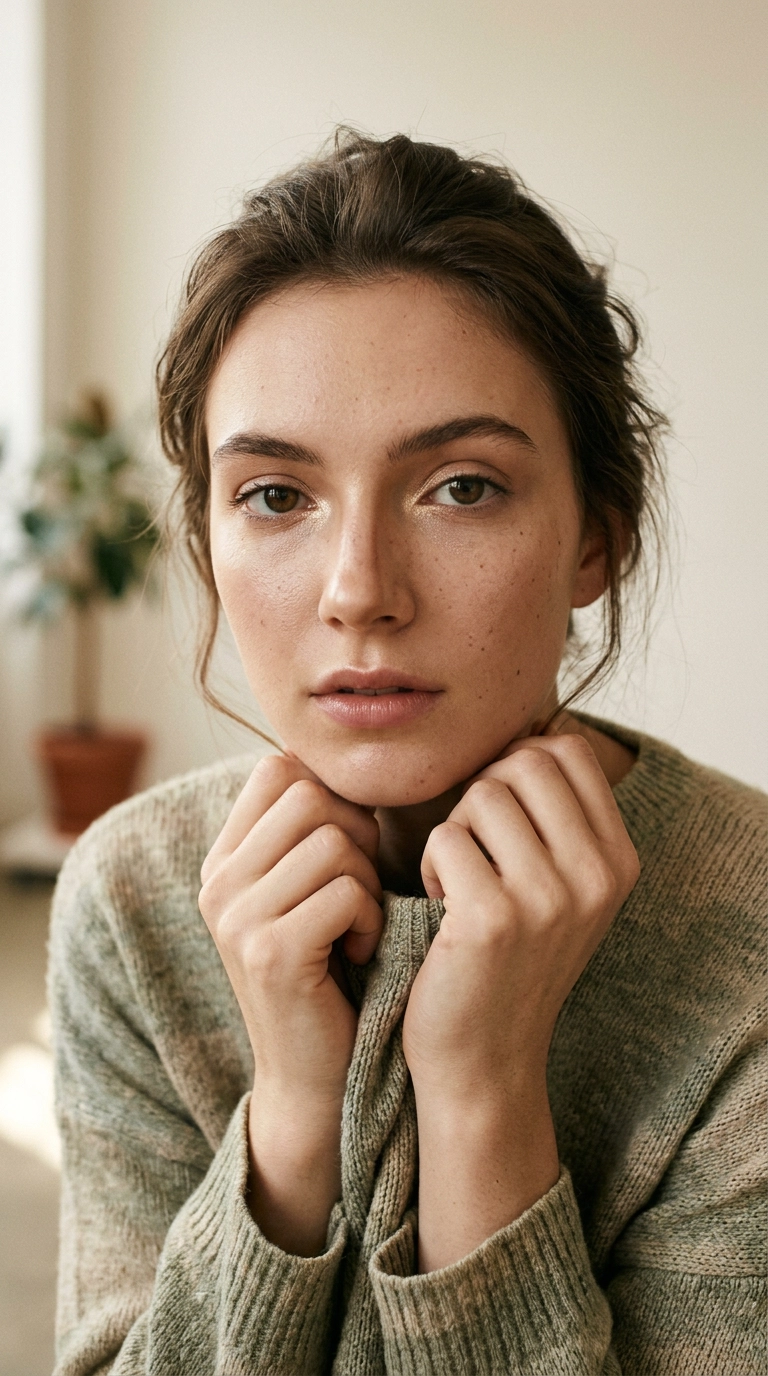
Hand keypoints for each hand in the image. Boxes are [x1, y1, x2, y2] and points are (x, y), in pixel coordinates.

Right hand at [199, 753, 381, 1253]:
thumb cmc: (333, 972)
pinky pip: (348, 891)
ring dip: (368, 883)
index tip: (346, 852)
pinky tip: (360, 951)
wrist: (315, 1077)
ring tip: (358, 925)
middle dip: (357, 837)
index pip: (279, 769)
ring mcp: (237, 917)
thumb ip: (311, 831)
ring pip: (335, 842)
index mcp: (224, 860)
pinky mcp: (270, 952)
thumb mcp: (309, 891)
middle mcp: (218, 882)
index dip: (331, 797)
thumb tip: (346, 763)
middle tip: (360, 891)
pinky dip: (372, 919)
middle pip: (310, 797)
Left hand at [403, 733, 639, 1268]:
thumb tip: (537, 723)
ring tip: (460, 884)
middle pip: (523, 763)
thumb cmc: (505, 959)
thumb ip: (556, 812)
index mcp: (619, 860)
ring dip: (455, 833)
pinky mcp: (494, 918)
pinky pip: (446, 838)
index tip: (501, 823)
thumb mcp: (556, 884)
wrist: (483, 1059)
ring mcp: (551, 897)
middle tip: (476, 852)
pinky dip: (431, 867)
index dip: (517, 769)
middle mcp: (598, 875)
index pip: (564, 750)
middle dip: (484, 795)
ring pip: (481, 796)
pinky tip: (442, 910)